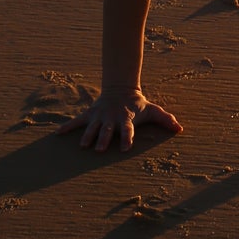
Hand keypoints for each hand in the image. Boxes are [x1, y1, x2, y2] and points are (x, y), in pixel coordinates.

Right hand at [59, 87, 183, 153]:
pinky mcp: (90, 115)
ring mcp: (99, 116)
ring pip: (92, 127)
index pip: (128, 129)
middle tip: (100, 149)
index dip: (127, 138)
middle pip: (107, 130)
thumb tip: (180, 129)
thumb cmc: (137, 104)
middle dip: (104, 139)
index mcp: (126, 119)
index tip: (126, 148)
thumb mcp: (152, 110)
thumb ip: (165, 119)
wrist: (120, 88)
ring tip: (82, 146)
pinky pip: (77, 121)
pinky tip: (58, 134)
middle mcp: (112, 118)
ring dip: (88, 136)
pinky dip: (67, 127)